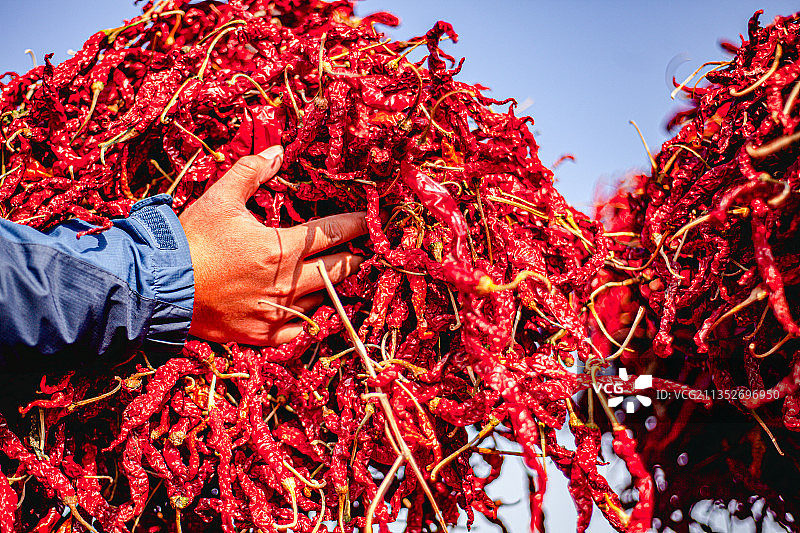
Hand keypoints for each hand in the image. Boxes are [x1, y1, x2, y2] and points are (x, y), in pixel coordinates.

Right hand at [178, 145, 365, 344]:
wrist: (159, 287)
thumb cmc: (192, 240)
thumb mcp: (220, 198)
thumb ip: (252, 172)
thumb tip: (278, 152)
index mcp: (281, 248)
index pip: (333, 233)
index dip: (355, 225)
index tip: (369, 221)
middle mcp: (286, 283)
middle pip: (338, 270)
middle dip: (353, 258)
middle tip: (361, 252)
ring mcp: (276, 312)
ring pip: (322, 300)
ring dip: (330, 287)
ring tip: (333, 277)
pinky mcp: (262, 335)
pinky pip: (299, 330)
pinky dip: (308, 318)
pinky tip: (310, 308)